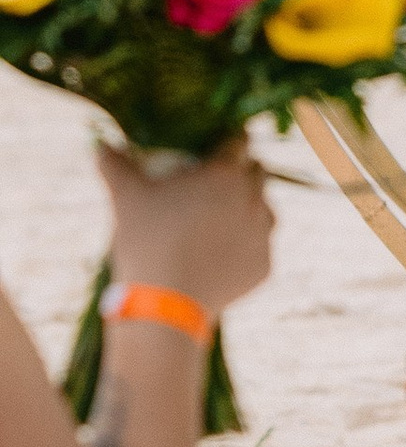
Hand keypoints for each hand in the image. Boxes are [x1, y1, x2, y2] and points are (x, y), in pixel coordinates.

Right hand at [96, 138, 273, 316]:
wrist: (164, 305)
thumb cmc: (145, 241)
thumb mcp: (126, 198)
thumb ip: (115, 165)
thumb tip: (97, 142)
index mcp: (226, 173)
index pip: (239, 142)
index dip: (230, 141)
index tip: (219, 146)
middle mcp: (253, 198)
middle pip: (258, 173)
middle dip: (243, 171)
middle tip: (221, 182)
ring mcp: (263, 233)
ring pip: (266, 209)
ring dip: (251, 207)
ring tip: (227, 216)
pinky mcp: (264, 266)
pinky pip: (260, 249)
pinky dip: (246, 248)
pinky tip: (224, 253)